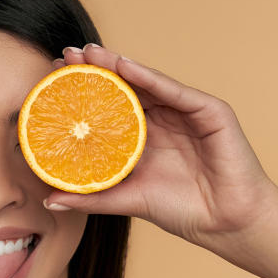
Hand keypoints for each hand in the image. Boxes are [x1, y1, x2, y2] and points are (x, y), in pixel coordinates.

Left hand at [44, 44, 277, 247]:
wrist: (226, 224)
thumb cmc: (183, 210)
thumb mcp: (127, 199)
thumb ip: (92, 196)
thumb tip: (51, 200)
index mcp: (144, 137)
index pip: (109, 107)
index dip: (83, 93)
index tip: (52, 80)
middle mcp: (163, 119)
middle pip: (124, 88)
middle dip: (94, 70)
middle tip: (64, 56)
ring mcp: (186, 112)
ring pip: (147, 83)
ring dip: (116, 65)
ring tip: (88, 53)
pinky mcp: (209, 111)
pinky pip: (174, 91)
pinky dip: (149, 78)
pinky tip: (124, 66)